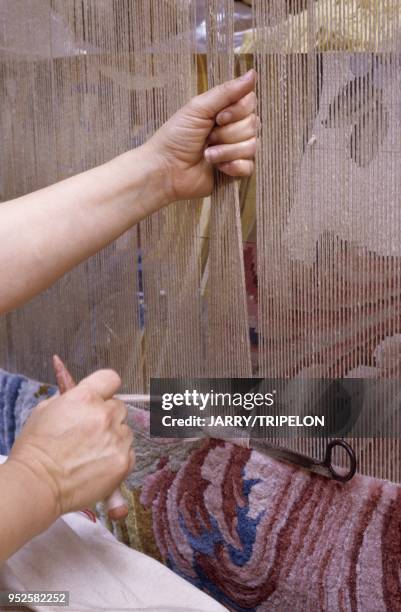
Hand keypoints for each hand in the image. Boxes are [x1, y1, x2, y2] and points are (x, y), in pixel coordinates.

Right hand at [8, 370, 133, 517]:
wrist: (37, 484)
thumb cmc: (35, 449)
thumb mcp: (46, 410)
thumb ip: (71, 399)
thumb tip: (85, 398)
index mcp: (85, 397)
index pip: (110, 379)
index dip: (106, 389)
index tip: (102, 397)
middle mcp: (104, 415)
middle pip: (119, 407)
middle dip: (108, 416)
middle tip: (90, 432)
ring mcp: (116, 439)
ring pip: (125, 431)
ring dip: (114, 438)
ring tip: (91, 452)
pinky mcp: (123, 461)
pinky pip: (129, 452)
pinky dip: (118, 457)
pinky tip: (98, 465)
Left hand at [146, 69, 256, 202]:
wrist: (166, 170)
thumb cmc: (176, 137)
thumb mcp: (198, 108)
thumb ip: (226, 92)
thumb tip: (253, 73)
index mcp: (224, 111)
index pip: (250, 103)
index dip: (238, 111)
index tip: (218, 117)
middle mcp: (233, 129)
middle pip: (252, 125)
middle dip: (228, 133)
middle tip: (208, 138)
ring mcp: (235, 150)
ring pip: (252, 146)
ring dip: (226, 151)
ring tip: (207, 155)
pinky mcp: (235, 171)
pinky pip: (249, 166)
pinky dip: (234, 166)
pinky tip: (219, 168)